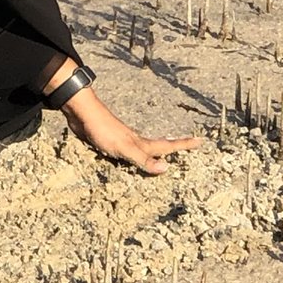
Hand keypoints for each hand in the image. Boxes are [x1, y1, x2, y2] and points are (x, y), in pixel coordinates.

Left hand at [63, 88, 201, 173]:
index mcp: (141, 143)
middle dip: (174, 148)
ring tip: (164, 158)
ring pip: (143, 150)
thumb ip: (143, 159)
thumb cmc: (103, 129)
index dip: (184, 145)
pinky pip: (127, 154)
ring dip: (154, 154)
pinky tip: (130, 160)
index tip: (201, 141)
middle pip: (158, 147)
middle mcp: (135, 142)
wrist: (81, 113)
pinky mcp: (109, 143)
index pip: (167, 146)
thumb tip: (166, 168)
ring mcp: (122, 142)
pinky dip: (135, 157)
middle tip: (188, 147)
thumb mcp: (124, 147)